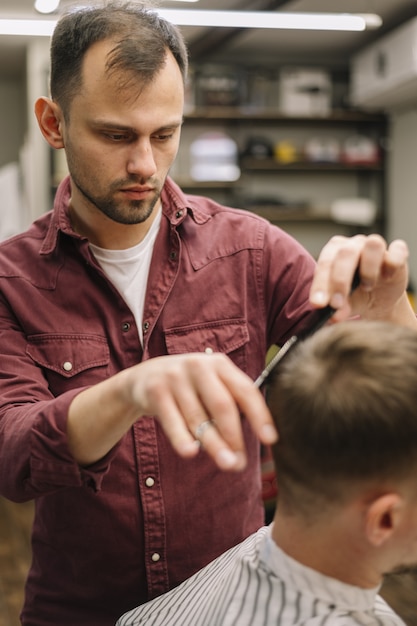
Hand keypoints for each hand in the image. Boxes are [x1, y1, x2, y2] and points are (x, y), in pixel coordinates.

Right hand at [127, 352, 277, 470]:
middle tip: (241, 463)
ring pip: (198, 417)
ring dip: (213, 444)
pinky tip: (190, 452)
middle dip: (234, 436)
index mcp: (220, 364)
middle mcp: (199, 366)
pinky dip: (181, 438)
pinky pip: (172, 420)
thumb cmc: (189, 387)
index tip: (271, 440)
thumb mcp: (211, 385)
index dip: (260, 415)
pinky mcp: (156, 390)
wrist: (145, 376)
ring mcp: (176, 377)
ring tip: (226, 464)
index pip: (245, 390)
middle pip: (222, 405)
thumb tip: (260, 438)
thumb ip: (232, 403)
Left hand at [309, 234, 415, 325]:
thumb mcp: (344, 304)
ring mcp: (376, 246)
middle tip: (337, 304)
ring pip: (372, 244)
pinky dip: (393, 263)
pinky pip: (398, 249)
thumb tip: (334, 316)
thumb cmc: (355, 295)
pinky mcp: (398, 253)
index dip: (320, 283)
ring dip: (368, 269)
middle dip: (339, 280)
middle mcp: (354, 245)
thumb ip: (338, 308)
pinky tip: (387, 277)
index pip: (325, 263)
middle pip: (345, 253)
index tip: (319, 303)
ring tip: (367, 287)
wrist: (380, 299)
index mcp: (334, 252)